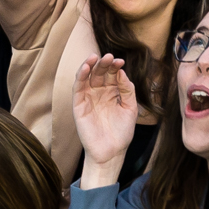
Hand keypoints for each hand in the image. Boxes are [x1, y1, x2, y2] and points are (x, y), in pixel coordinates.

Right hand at [73, 54, 140, 182]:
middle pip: (100, 72)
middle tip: (109, 56)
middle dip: (104, 63)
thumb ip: (127, 90)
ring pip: (87, 76)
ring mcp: (88, 97)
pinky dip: (80, 76)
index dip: (115, 66)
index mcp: (112, 92)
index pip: (112, 74)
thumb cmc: (122, 132)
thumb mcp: (130, 108)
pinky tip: (86, 67)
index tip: (120, 61)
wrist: (111, 152)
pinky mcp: (79, 105)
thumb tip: (122, 72)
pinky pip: (78, 87)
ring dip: (90, 65)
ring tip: (96, 57)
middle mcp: (99, 92)